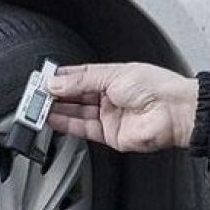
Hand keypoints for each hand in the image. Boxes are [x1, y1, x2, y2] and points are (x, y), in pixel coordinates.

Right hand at [45, 63, 197, 152]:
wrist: (174, 112)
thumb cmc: (156, 87)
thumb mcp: (112, 75)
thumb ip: (82, 81)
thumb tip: (56, 81)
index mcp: (113, 77)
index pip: (80, 76)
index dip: (61, 78)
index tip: (42, 78)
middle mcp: (110, 96)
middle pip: (76, 96)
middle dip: (55, 94)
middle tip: (35, 94)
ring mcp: (110, 116)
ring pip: (76, 113)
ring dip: (56, 109)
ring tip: (37, 106)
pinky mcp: (110, 135)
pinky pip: (83, 128)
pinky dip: (65, 123)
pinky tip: (51, 117)